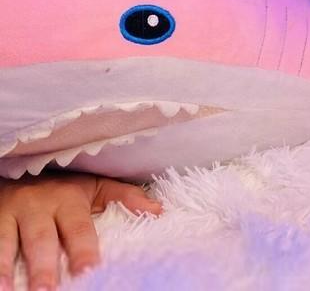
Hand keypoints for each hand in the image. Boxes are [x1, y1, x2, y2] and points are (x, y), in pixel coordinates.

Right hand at [0, 172, 162, 289]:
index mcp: (68, 199)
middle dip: (44, 267)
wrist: (20, 174)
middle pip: (41, 240)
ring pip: (7, 242)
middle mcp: (38, 206)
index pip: (78, 229)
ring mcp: (10, 215)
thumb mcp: (95, 187)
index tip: (89, 271)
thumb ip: (125, 197)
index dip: (83, 250)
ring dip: (6, 268)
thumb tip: (159, 212)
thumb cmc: (63, 188)